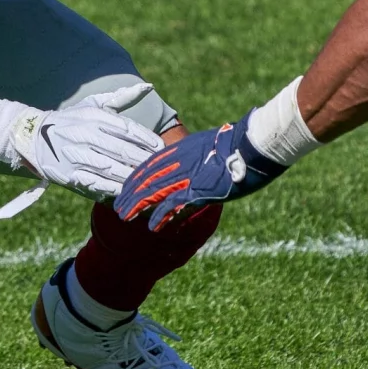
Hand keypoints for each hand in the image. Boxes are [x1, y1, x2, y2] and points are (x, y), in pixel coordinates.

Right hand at [0, 84, 165, 200]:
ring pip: (111, 167)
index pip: (127, 128)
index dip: (146, 139)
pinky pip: (95, 182)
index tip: (161, 148)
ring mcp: (76, 154)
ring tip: (150, 181)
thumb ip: (121, 98)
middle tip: (162, 167)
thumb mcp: (92, 104)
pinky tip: (128, 192)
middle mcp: (85, 133)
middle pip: (122, 149)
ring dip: (132, 176)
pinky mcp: (68, 173)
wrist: (30, 137)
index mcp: (94, 116)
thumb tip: (148, 86)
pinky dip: (112, 188)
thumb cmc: (69, 120)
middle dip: (144, 160)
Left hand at [114, 114, 285, 230]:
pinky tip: (152, 226)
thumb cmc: (238, 142)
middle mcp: (179, 162)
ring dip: (137, 205)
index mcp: (182, 149)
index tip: (126, 186)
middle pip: (146, 178)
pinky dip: (161, 216)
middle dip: (130, 192)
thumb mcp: (211, 145)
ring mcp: (187, 176)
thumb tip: (198, 162)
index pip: (151, 163)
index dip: (137, 177)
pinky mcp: (196, 190)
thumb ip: (199, 155)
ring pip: (153, 191)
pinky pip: (173, 205)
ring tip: (124, 216)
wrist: (250, 145)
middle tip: (117, 205)